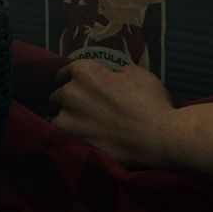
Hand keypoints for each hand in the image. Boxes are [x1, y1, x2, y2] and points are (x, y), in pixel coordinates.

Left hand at [50, 59, 174, 166]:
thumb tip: (112, 76)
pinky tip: (75, 139)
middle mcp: (71, 92)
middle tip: (80, 108)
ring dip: (64, 119)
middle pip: (59, 94)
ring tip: (76, 126)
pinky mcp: (71, 140)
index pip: (67, 70)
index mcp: (86, 71)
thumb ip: (117, 72)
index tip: (72, 83)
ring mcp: (68, 118)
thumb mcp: (138, 75)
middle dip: (67, 100)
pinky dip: (65, 137)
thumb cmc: (151, 102)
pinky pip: (59, 136)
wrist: (157, 137)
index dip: (70, 77)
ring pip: (55, 116)